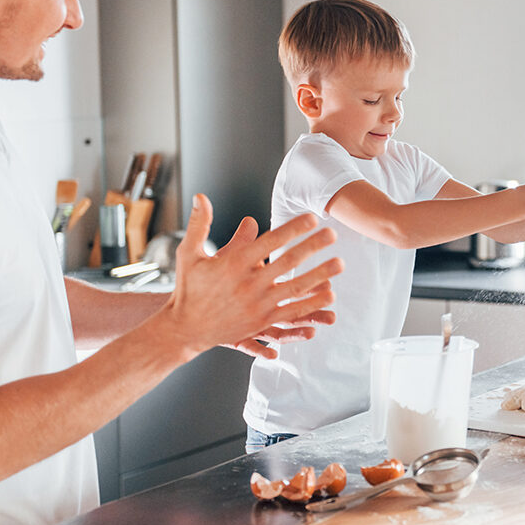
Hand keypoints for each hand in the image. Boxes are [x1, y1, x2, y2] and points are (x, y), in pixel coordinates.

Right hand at [163, 194, 342, 358]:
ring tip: (339, 263)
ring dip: (319, 275)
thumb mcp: (189, 253)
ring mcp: (256, 305)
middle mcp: (247, 284)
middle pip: (287, 262)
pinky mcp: (261, 322)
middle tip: (333, 234)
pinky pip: (291, 312)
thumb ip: (200, 224)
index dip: (292, 229)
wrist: (185, 328)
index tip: (312, 218)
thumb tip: (202, 196)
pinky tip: (329, 295)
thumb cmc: (188, 287)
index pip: (269, 242)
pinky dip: (311, 304)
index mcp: (232, 264)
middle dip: (312, 247)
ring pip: (294, 288)